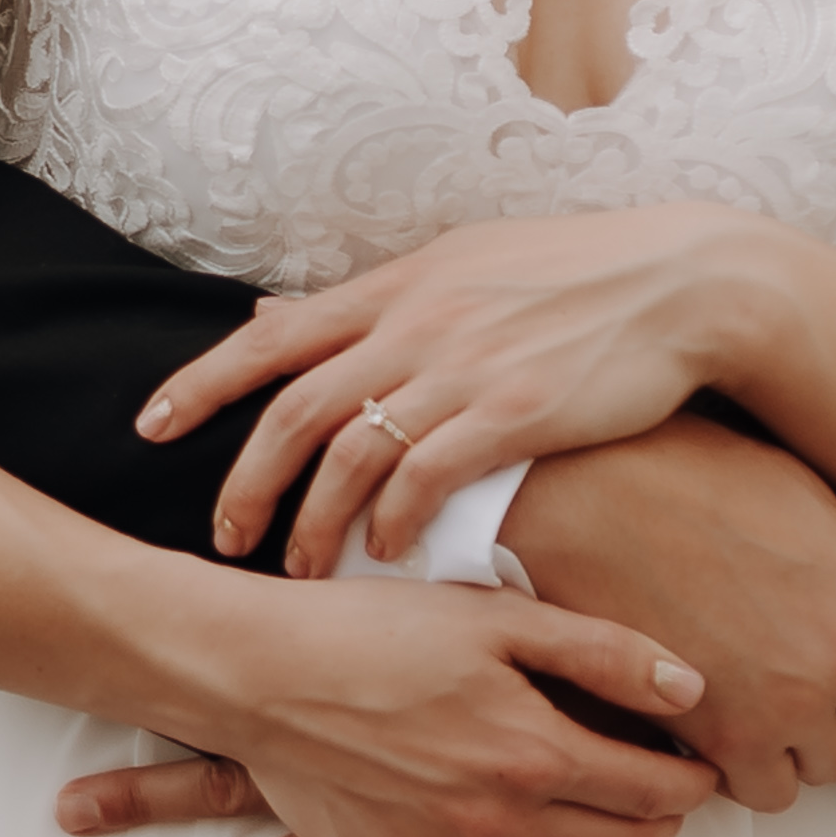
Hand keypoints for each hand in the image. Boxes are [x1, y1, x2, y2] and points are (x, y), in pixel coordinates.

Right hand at [109, 565, 718, 836]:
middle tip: (651, 795)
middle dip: (656, 825)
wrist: (257, 672)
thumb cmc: (373, 630)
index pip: (659, 792)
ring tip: (585, 832)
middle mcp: (499, 822)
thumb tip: (691, 691)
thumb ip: (602, 654)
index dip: (693, 779)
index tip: (694, 764)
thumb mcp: (494, 618)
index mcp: (536, 752)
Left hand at [141, 205, 811, 581]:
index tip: (150, 426)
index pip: (272, 336)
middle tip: (222, 537)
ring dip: (315, 521)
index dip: (203, 382)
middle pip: (294, 408)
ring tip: (300, 572)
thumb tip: (279, 314)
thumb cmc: (577, 275)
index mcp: (397, 286)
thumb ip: (375, 302)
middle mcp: (415, 323)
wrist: (685, 282)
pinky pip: (427, 477)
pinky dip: (393, 522)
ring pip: (350, 452)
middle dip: (246, 481)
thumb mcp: (462, 264)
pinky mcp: (516, 413)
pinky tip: (385, 557)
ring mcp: (463, 366)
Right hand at [496, 410, 835, 813]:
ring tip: (744, 714)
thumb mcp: (789, 480)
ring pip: (827, 765)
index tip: (831, 667)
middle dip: (832, 712)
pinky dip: (744, 772)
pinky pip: (769, 792)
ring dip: (791, 747)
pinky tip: (713, 733)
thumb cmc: (671, 475)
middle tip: (781, 692)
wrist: (583, 501)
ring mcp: (798, 700)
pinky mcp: (736, 738)